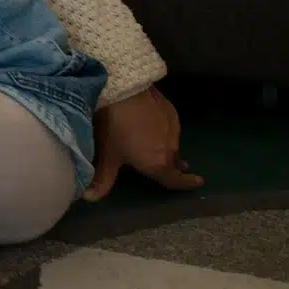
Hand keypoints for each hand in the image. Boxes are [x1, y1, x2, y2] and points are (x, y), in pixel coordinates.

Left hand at [84, 85, 204, 199]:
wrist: (124, 89)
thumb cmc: (114, 127)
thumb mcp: (107, 154)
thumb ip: (102, 179)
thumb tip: (90, 198)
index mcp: (157, 163)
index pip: (175, 180)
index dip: (186, 184)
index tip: (198, 183)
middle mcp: (170, 148)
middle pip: (174, 161)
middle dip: (175, 166)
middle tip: (176, 168)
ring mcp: (173, 128)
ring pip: (173, 142)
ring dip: (168, 147)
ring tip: (160, 146)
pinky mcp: (170, 110)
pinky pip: (170, 126)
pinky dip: (164, 130)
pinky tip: (153, 124)